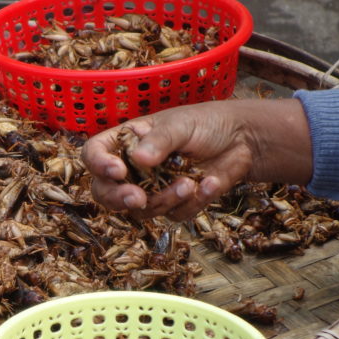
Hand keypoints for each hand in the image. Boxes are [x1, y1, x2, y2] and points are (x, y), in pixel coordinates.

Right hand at [80, 99, 312, 220]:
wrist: (244, 141)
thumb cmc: (207, 123)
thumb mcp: (181, 125)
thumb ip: (159, 141)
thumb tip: (138, 159)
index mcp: (125, 143)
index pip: (94, 154)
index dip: (99, 165)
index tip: (117, 171)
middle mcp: (132, 169)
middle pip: (105, 192)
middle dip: (120, 198)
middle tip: (138, 198)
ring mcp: (152, 189)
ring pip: (141, 210)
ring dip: (165, 199)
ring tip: (190, 183)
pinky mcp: (175, 205)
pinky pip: (173, 215)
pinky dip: (193, 202)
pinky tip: (210, 183)